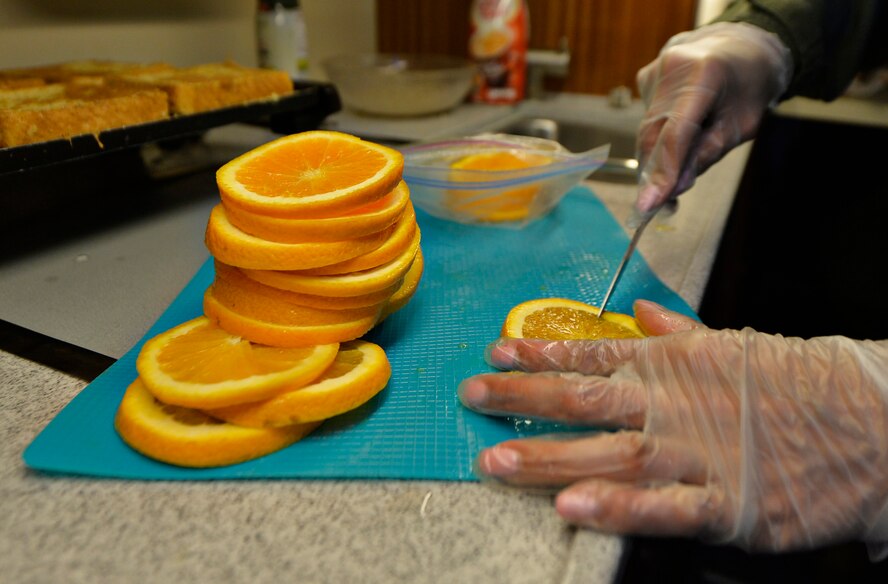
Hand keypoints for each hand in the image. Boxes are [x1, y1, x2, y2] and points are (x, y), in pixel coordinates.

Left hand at [458, 300, 887, 552]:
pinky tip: (573, 507)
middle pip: (585, 398)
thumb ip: (680, 333)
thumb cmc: (802, 382)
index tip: (495, 350)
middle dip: (523, 397)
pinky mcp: (728, 503)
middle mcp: (675, 404)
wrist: (874, 423)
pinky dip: (618, 507)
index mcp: (675, 365)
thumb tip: (640, 316)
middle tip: (473, 398)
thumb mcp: (738, 344)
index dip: (539, 353)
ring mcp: (698, 452)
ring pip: (610, 452)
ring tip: (496, 459)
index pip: (593, 353)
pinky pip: (664, 508)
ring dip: (550, 457)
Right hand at [634, 22, 791, 211]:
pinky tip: (676, 139)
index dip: (661, 172)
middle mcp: (672, 69)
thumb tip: (675, 186)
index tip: (649, 205)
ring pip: (646, 130)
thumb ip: (707, 154)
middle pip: (653, 135)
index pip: (675, 134)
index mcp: (704, 74)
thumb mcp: (742, 125)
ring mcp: (655, 72)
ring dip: (656, 159)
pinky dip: (658, 139)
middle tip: (658, 206)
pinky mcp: (645, 79)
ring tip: (670, 180)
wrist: (741, 47)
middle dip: (654, 173)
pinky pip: (648, 120)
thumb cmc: (749, 85)